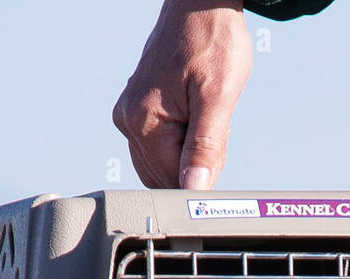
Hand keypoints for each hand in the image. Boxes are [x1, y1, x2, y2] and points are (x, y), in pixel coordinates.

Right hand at [113, 0, 251, 189]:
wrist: (202, 7)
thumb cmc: (213, 42)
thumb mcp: (218, 98)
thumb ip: (206, 149)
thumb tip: (194, 189)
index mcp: (144, 122)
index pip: (173, 180)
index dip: (204, 174)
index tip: (220, 148)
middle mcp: (129, 121)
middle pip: (165, 175)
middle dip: (196, 164)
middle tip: (215, 126)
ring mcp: (130, 115)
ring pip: (164, 163)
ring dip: (191, 152)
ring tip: (205, 114)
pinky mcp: (138, 110)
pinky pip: (162, 145)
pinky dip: (184, 140)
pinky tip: (197, 113)